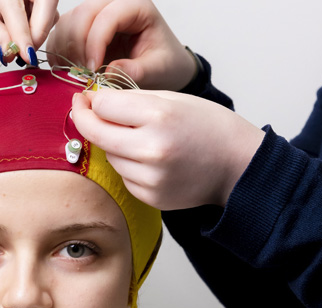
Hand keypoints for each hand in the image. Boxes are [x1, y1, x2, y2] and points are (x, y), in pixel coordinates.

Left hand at [0, 0, 58, 66]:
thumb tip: (14, 52)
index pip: (18, 6)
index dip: (24, 32)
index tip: (25, 55)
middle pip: (45, 3)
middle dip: (38, 30)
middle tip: (27, 54)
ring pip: (48, 14)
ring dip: (37, 34)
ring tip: (18, 48)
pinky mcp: (28, 10)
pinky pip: (44, 21)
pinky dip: (35, 36)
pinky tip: (19, 43)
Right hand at [46, 0, 193, 90]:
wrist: (163, 65)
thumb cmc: (164, 62)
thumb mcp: (159, 69)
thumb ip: (137, 70)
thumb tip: (109, 72)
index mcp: (137, 7)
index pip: (108, 16)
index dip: (96, 42)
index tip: (94, 69)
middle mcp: (113, 4)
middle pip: (83, 14)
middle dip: (78, 46)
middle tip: (83, 73)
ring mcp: (95, 14)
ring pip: (68, 22)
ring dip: (66, 49)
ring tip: (78, 73)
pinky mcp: (82, 27)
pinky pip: (61, 33)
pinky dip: (59, 52)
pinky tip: (69, 69)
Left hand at [71, 88, 264, 209]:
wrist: (238, 164)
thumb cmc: (208, 126)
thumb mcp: (172, 98)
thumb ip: (130, 99)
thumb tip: (92, 102)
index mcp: (159, 115)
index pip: (103, 106)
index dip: (90, 100)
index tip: (86, 97)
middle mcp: (152, 148)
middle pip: (96, 134)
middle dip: (86, 119)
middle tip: (84, 109)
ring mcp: (150, 177)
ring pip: (109, 156)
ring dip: (113, 144)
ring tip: (138, 136)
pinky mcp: (151, 197)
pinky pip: (123, 176)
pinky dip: (129, 165)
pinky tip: (149, 159)